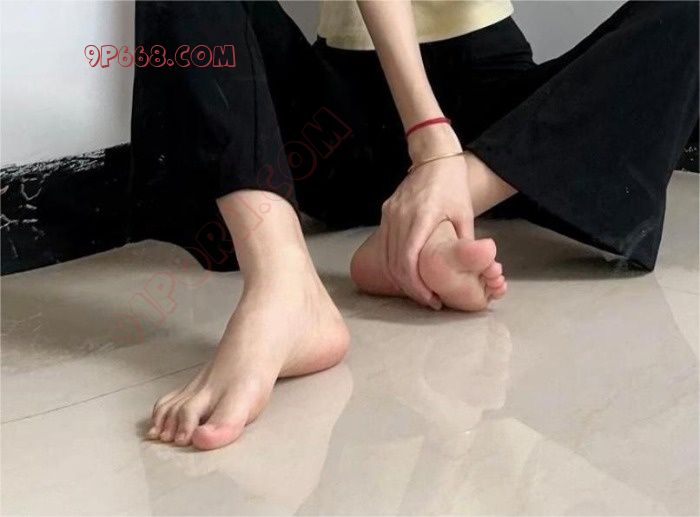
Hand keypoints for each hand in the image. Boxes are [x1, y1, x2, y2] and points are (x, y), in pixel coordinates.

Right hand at [379, 124, 474, 308]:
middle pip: (395, 263)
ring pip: (388, 257)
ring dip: (401, 278)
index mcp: (420, 217)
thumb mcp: (465, 213)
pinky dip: (395, 263)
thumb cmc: (452, 184)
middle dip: (410, 287)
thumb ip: (464, 241)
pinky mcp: (387, 213)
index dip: (417, 285)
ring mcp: (390, 215)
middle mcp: (400, 217)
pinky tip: (409, 273)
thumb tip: (469, 269)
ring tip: (420, 290)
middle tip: (428, 300)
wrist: (434, 157)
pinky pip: (386, 245)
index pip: (409, 260)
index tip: (431, 298)